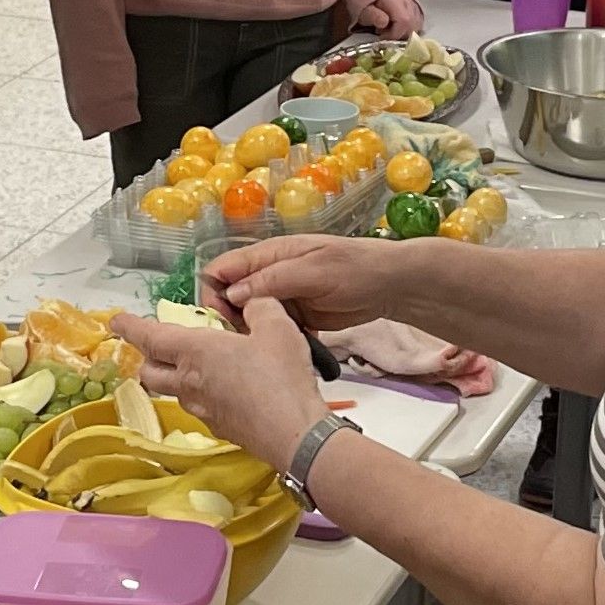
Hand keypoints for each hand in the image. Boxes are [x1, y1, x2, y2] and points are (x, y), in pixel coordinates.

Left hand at [106, 296, 328, 467]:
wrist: (294, 434)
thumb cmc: (281, 376)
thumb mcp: (277, 327)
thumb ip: (259, 307)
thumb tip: (252, 302)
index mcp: (194, 351)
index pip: (149, 336)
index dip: (130, 326)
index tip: (116, 321)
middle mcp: (188, 382)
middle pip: (150, 372)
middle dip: (148, 357)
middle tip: (158, 345)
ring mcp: (201, 409)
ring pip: (173, 391)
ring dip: (175, 377)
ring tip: (198, 366)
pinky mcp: (218, 428)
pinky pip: (199, 407)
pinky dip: (202, 395)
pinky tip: (226, 390)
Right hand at [199, 232, 411, 332]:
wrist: (390, 285)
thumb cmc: (354, 268)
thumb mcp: (313, 270)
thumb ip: (273, 279)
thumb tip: (233, 293)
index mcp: (269, 255)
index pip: (222, 269)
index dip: (214, 292)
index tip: (221, 318)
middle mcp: (269, 275)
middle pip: (230, 295)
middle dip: (230, 317)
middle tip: (245, 336)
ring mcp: (282, 297)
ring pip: (248, 316)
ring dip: (251, 331)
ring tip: (265, 344)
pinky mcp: (295, 317)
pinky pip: (271, 328)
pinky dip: (271, 338)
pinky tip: (280, 349)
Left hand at [349, 0, 423, 37]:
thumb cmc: (366, 0)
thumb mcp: (363, 8)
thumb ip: (372, 15)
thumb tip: (383, 22)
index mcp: (395, 0)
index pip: (404, 21)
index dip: (394, 34)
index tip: (381, 35)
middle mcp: (409, 1)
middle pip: (412, 26)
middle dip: (398, 35)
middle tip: (384, 31)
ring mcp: (414, 4)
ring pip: (416, 26)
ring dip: (403, 33)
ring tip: (389, 28)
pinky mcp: (417, 8)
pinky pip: (418, 24)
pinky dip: (408, 29)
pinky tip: (396, 26)